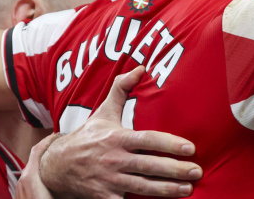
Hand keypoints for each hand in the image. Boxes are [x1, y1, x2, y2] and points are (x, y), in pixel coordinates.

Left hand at [15, 133, 59, 198]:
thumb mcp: (56, 194)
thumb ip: (63, 183)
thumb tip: (75, 177)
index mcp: (30, 175)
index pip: (38, 150)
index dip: (48, 139)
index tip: (57, 134)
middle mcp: (23, 178)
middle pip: (35, 157)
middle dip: (47, 148)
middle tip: (58, 144)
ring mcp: (20, 185)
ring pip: (32, 166)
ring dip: (43, 160)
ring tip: (54, 158)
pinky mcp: (21, 191)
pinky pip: (30, 175)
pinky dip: (39, 170)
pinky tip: (47, 174)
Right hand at [39, 66, 202, 197]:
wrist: (56, 166)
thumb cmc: (88, 136)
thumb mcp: (103, 111)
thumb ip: (121, 88)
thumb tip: (141, 67)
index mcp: (117, 138)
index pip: (147, 140)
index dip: (169, 144)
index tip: (190, 148)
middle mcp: (113, 159)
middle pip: (148, 166)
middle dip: (174, 170)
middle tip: (197, 171)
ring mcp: (109, 181)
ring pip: (141, 187)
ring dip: (166, 190)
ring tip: (188, 189)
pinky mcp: (103, 198)